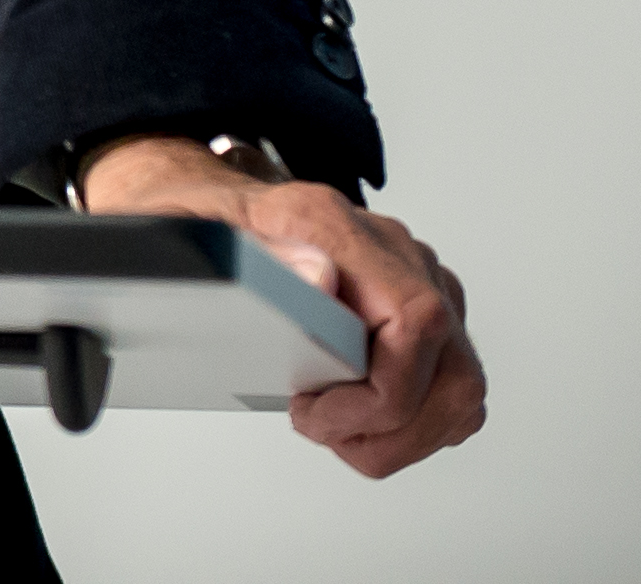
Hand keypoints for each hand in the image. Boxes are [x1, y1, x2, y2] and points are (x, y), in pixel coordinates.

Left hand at [76, 135, 486, 476]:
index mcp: (328, 223)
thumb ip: (252, 256)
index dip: (382, 392)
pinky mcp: (419, 308)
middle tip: (320, 427)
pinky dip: (410, 423)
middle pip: (450, 368)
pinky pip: (448, 385)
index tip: (315, 412)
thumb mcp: (181, 230)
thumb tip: (321, 279)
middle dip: (392, 429)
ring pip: (459, 385)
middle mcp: (386, 245)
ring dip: (402, 434)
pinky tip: (353, 417)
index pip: (415, 319)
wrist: (204, 204)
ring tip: (333, 427)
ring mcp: (411, 276)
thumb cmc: (194, 223)